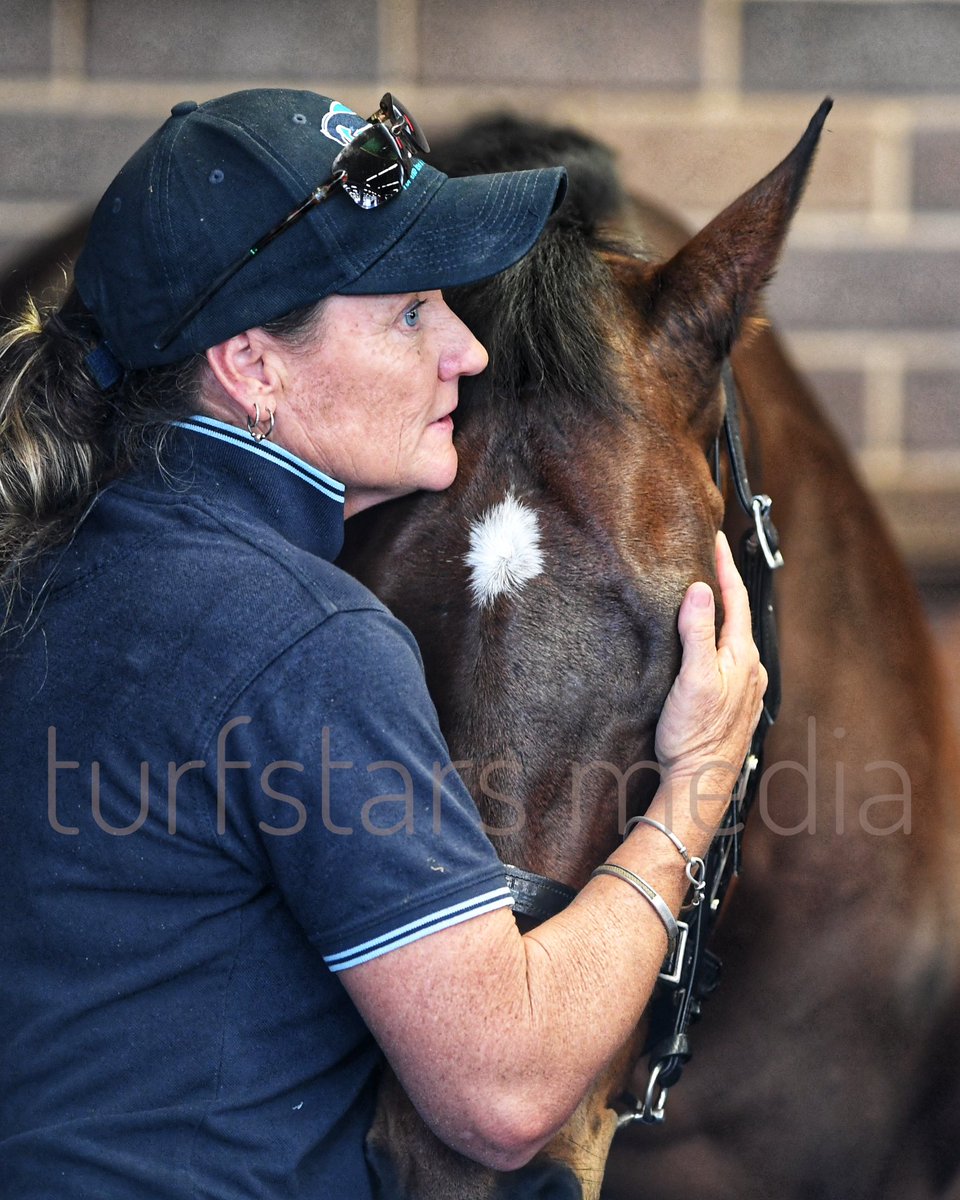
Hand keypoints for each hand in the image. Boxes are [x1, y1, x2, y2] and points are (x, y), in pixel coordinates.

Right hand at [654, 532, 766, 807]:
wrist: (701, 782)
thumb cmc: (695, 736)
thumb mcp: (693, 678)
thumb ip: (698, 632)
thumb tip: (701, 590)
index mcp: (742, 657)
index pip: (736, 599)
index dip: (725, 567)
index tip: (716, 539)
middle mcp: (750, 670)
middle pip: (739, 616)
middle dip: (725, 586)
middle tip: (710, 559)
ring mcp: (744, 688)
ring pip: (734, 638)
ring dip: (722, 614)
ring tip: (706, 596)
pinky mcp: (732, 704)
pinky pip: (728, 659)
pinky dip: (718, 641)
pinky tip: (706, 647)